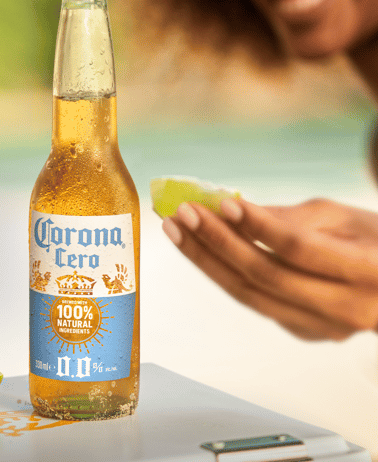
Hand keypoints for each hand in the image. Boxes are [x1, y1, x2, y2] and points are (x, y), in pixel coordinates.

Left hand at [162, 198, 377, 340]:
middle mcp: (347, 308)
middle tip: (182, 214)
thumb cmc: (374, 241)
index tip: (223, 203)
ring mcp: (324, 327)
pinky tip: (199, 248)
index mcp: (370, 272)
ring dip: (207, 260)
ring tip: (176, 230)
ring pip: (251, 296)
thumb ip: (290, 217)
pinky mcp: (305, 332)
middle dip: (218, 242)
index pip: (299, 249)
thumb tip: (230, 209)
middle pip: (266, 276)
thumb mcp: (344, 218)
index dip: (259, 226)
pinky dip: (224, 274)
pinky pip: (255, 301)